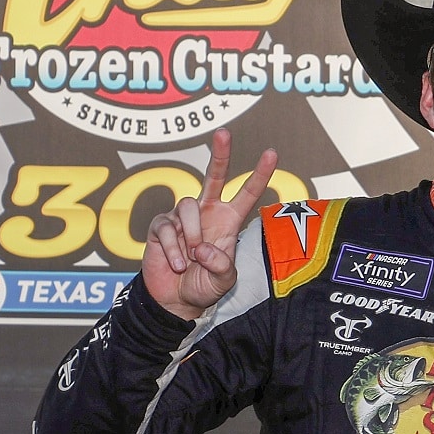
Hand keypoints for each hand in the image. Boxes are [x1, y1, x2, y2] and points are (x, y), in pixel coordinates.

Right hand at [143, 129, 277, 319]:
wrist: (176, 300)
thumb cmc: (204, 286)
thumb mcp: (223, 280)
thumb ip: (222, 266)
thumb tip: (204, 248)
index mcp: (228, 220)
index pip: (247, 193)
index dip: (260, 174)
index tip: (272, 153)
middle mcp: (207, 212)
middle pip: (214, 176)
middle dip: (220, 154)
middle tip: (224, 133)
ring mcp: (182, 217)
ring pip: (188, 206)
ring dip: (191, 235)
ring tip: (190, 259)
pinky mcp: (161, 226)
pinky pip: (167, 227)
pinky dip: (173, 248)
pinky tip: (176, 264)